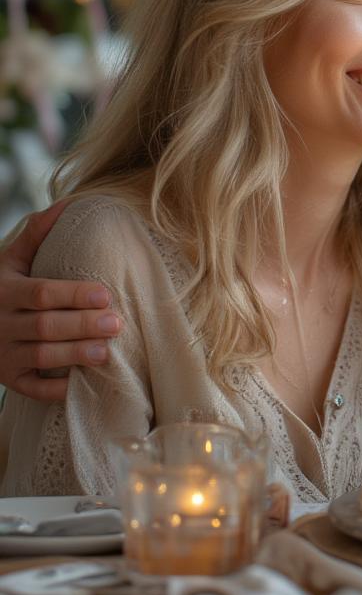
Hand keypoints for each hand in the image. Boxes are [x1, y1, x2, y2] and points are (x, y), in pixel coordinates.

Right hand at [0, 202, 119, 400]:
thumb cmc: (2, 288)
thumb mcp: (10, 261)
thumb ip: (35, 234)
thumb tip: (67, 205)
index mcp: (5, 291)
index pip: (41, 293)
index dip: (73, 295)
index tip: (105, 295)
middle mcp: (1, 325)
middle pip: (46, 326)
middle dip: (82, 325)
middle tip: (117, 323)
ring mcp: (2, 355)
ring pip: (40, 357)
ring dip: (74, 356)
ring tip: (106, 352)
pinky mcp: (8, 379)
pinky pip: (31, 388)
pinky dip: (55, 390)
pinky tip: (81, 385)